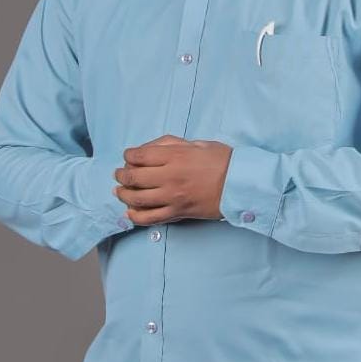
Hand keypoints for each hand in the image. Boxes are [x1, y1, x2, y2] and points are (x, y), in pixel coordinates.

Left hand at [113, 135, 232, 225]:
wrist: (240, 184)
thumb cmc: (223, 161)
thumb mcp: (198, 143)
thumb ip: (171, 143)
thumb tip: (150, 149)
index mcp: (175, 156)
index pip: (139, 155)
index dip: (128, 155)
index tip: (128, 156)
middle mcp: (170, 176)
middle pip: (133, 177)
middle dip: (121, 174)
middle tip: (119, 174)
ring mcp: (172, 197)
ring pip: (137, 198)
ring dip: (123, 195)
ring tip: (120, 191)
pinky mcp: (178, 213)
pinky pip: (150, 218)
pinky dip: (136, 216)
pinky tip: (131, 212)